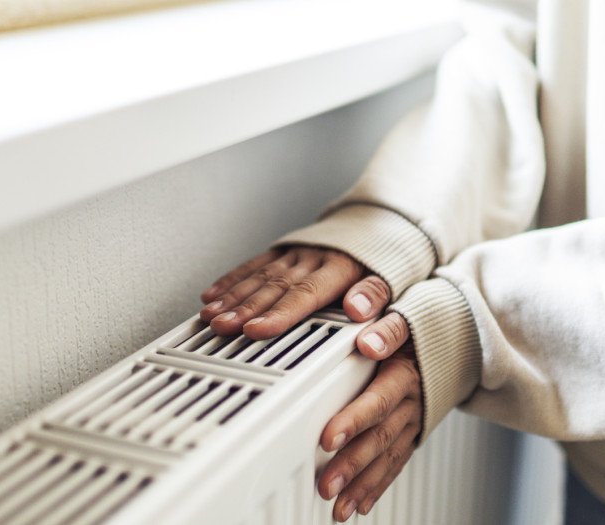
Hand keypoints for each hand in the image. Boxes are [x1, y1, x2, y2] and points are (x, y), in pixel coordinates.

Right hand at [200, 246, 391, 338]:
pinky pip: (255, 264)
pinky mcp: (284, 249)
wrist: (379, 219)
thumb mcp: (393, 276)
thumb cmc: (386, 257)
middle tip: (222, 326)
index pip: (305, 294)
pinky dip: (232, 279)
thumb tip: (358, 309)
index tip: (256, 330)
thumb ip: (375, 294)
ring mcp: (296, 253)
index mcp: (340, 268)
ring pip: (260, 276)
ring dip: (232, 296)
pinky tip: (213, 293)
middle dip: (245, 308)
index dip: (279, 314)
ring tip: (211, 315)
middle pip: (274, 287)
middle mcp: (313, 258)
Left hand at [319, 313, 416, 520]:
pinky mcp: (414, 432)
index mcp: (405, 371)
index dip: (354, 419)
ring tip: (336, 506)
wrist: (461, 337)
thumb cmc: (421, 324)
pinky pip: (396, 463)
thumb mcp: (406, 313)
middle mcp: (412, 400)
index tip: (327, 437)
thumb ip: (387, 324)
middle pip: (380, 436)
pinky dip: (377, 486)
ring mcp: (414, 419)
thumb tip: (369, 337)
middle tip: (325, 483)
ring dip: (361, 483)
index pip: (379, 399)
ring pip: (387, 456)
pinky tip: (359, 504)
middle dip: (352, 463)